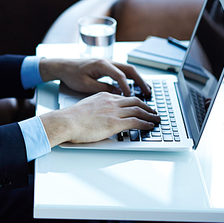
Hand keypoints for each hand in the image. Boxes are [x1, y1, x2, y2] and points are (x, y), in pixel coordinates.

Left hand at [39, 57, 151, 98]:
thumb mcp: (85, 85)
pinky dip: (131, 79)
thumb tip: (118, 94)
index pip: (120, 75)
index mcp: (102, 64)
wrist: (63, 66)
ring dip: (138, 80)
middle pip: (129, 70)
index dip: (127, 87)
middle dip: (140, 81)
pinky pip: (123, 72)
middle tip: (149, 93)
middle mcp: (107, 61)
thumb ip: (102, 89)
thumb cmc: (72, 75)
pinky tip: (135, 88)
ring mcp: (108, 63)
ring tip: (147, 91)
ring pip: (128, 70)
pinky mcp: (107, 67)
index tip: (132, 98)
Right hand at [40, 92, 159, 146]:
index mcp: (103, 96)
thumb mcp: (86, 107)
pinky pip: (135, 122)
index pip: (124, 97)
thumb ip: (97, 109)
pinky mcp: (115, 123)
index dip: (135, 102)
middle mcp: (110, 101)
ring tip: (156, 119)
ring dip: (150, 115)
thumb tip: (101, 117)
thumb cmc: (71, 118)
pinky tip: (150, 125)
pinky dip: (145, 123)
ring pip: (138, 110)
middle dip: (146, 106)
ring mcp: (113, 111)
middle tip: (153, 111)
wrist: (67, 122)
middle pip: (134, 101)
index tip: (140, 106)